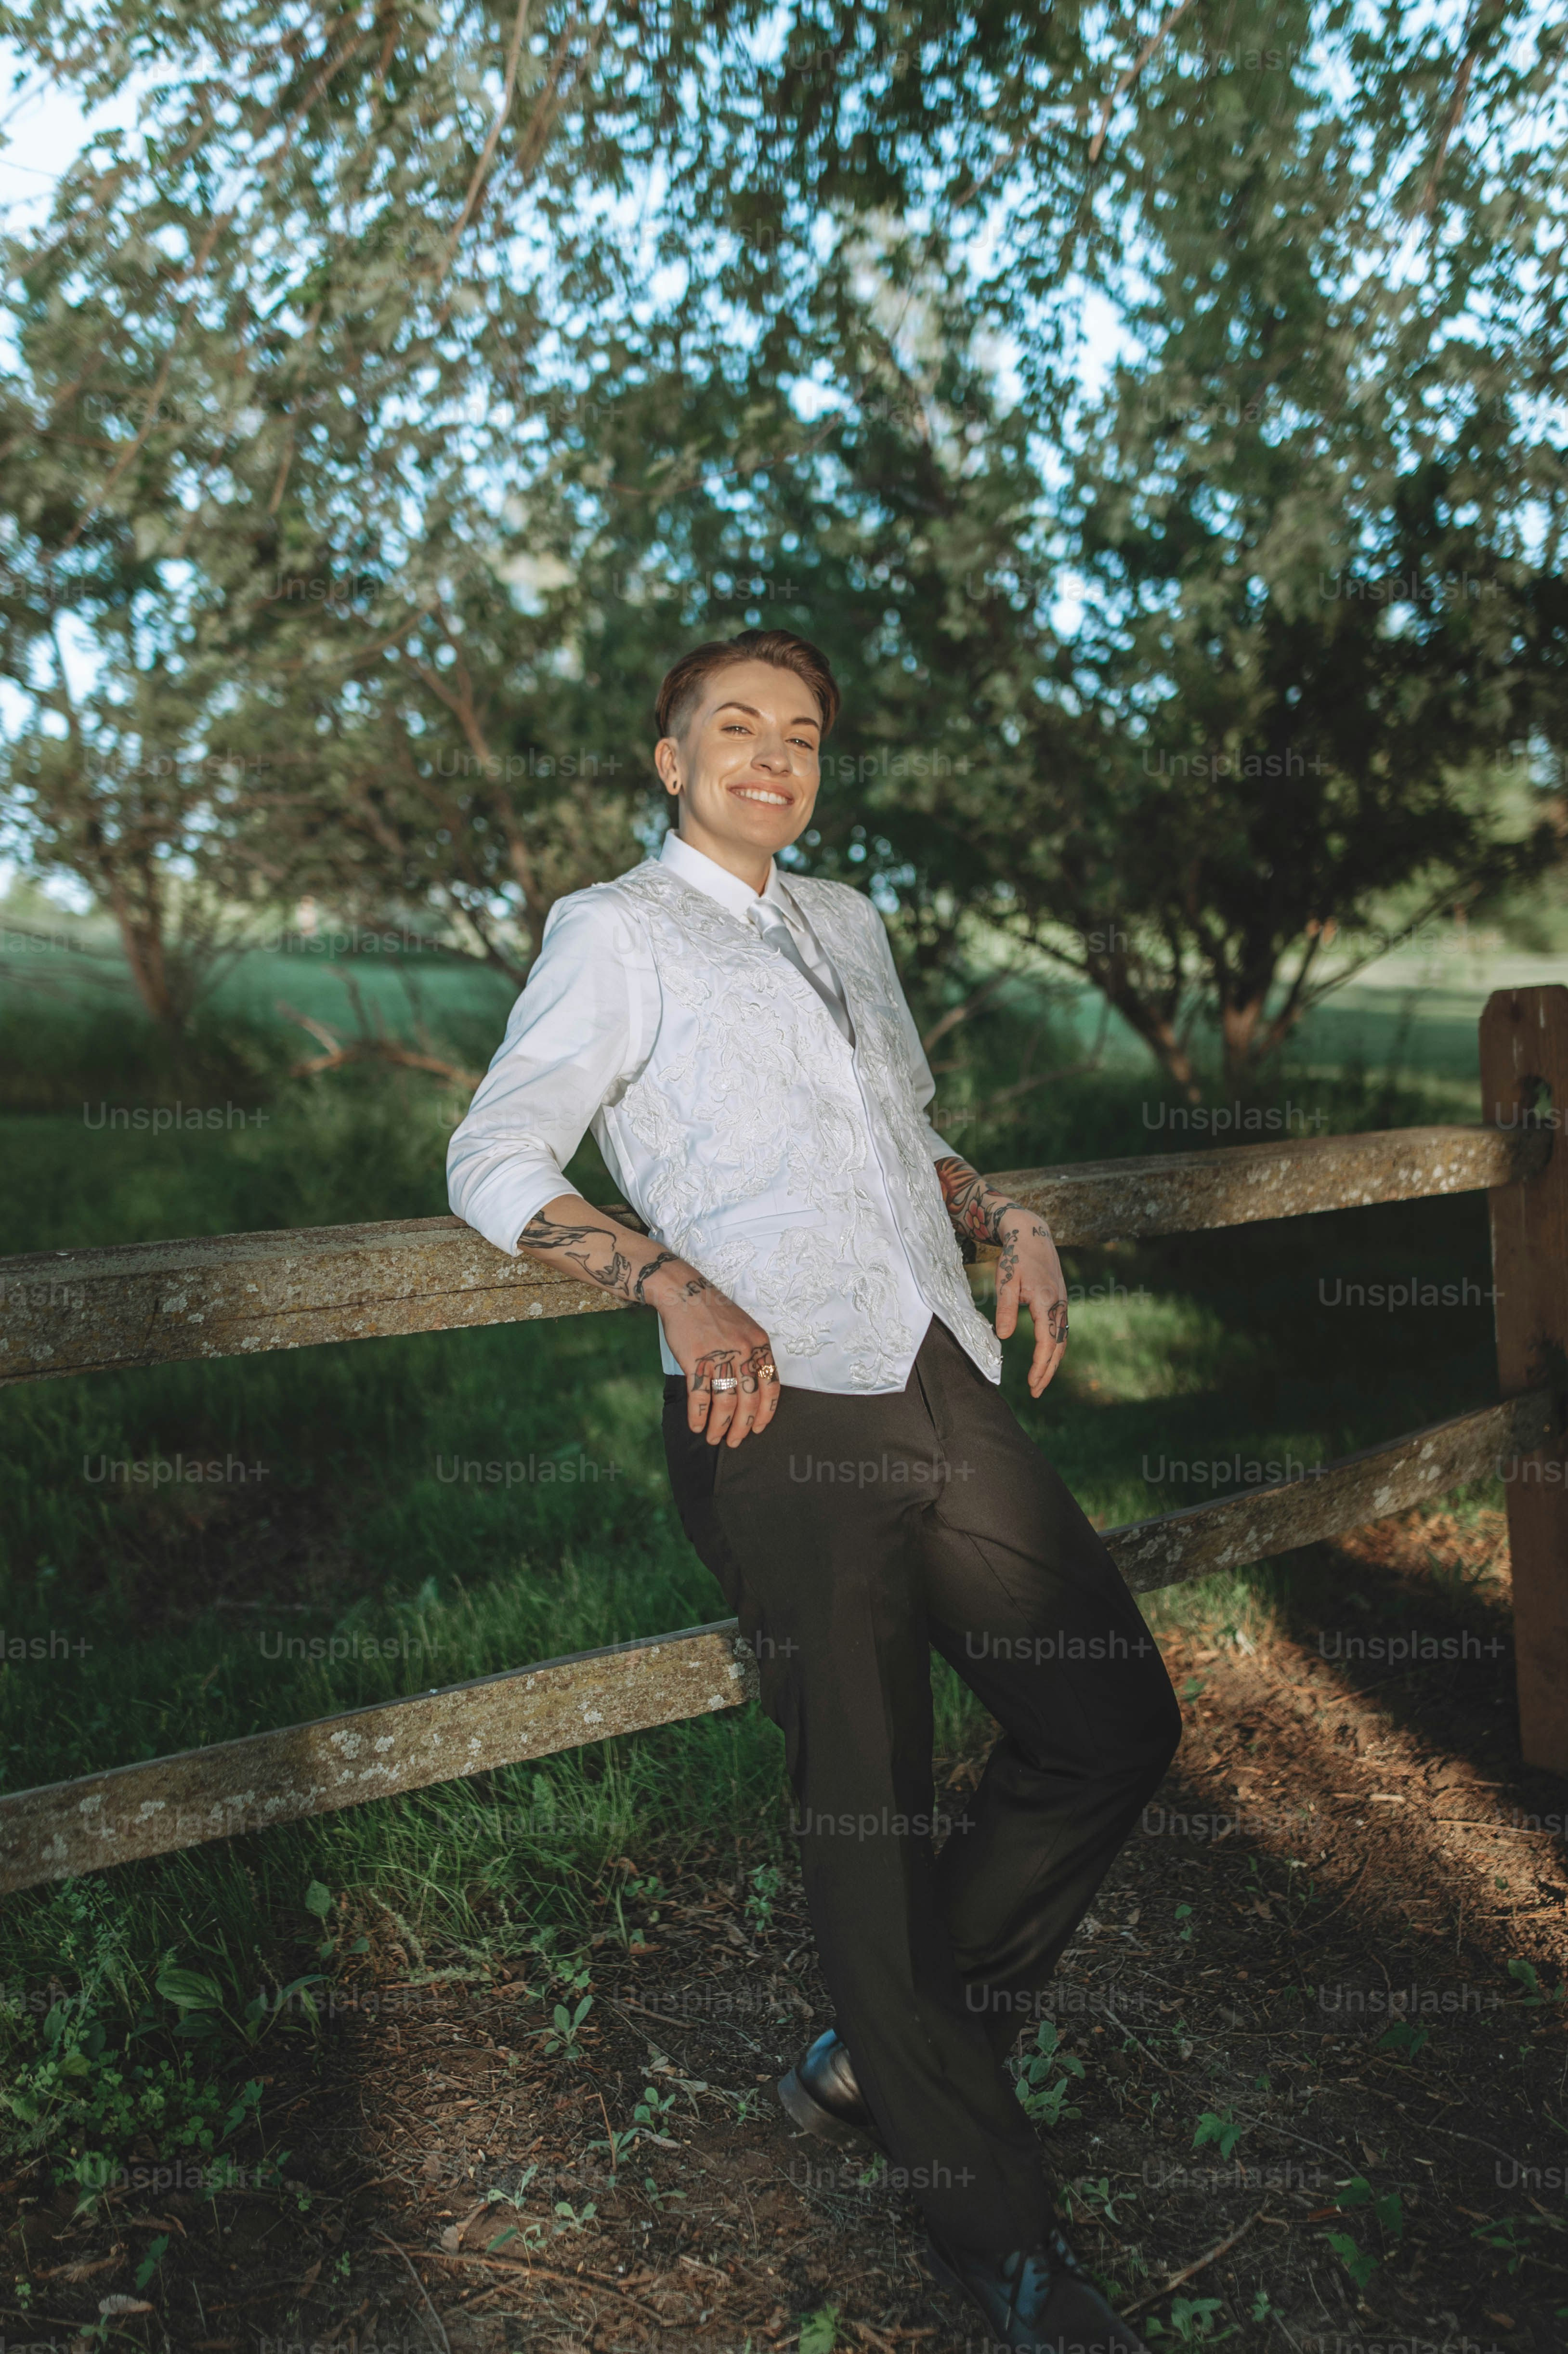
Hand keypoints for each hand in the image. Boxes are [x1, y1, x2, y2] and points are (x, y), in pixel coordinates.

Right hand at [647, 1263, 781, 1446]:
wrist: (685, 1293)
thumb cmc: (713, 1313)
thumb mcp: (744, 1329)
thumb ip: (752, 1355)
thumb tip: (753, 1389)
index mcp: (759, 1344)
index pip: (771, 1386)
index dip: (766, 1412)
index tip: (759, 1427)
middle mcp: (743, 1351)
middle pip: (749, 1400)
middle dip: (742, 1427)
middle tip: (735, 1441)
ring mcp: (719, 1356)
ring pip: (725, 1403)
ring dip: (720, 1426)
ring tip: (714, 1438)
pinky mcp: (695, 1360)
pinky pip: (699, 1396)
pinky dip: (698, 1416)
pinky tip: (697, 1426)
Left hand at [994, 1205, 1068, 1397]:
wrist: (1032, 1233)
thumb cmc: (1015, 1256)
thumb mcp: (1005, 1279)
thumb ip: (1005, 1308)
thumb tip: (1005, 1337)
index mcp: (1046, 1300)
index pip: (1047, 1341)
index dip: (1041, 1365)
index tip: (1032, 1384)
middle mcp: (1059, 1304)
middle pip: (1059, 1346)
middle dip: (1048, 1371)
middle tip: (1036, 1393)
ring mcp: (1062, 1303)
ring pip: (1062, 1340)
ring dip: (1052, 1362)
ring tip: (1040, 1382)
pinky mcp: (1060, 1302)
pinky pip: (1060, 1331)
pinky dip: (1054, 1349)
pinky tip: (1045, 1359)